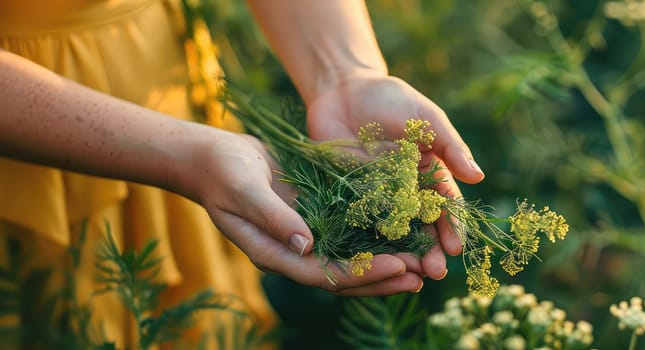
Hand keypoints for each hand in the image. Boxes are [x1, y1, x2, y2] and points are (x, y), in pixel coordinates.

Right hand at [181, 132, 423, 294]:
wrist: (214, 156)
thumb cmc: (222, 171)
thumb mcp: (243, 190)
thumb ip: (272, 216)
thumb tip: (305, 244)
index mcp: (275, 253)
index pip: (325, 273)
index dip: (362, 273)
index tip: (397, 266)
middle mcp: (295, 251)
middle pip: (345, 275)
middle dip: (383, 278)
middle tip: (421, 276)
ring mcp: (307, 235)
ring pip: (352, 258)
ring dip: (385, 263)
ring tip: (421, 264)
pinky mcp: (317, 214)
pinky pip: (351, 232)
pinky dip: (377, 235)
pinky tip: (404, 230)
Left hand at [305, 73, 484, 279]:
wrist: (343, 90)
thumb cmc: (392, 99)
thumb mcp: (426, 119)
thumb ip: (450, 147)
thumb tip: (478, 175)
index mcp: (431, 174)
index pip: (447, 207)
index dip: (453, 228)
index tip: (457, 248)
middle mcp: (407, 191)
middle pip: (423, 227)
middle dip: (431, 250)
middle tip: (435, 272)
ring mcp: (378, 196)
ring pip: (394, 232)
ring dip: (404, 254)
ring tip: (411, 274)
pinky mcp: (348, 197)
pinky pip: (361, 223)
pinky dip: (369, 242)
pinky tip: (375, 259)